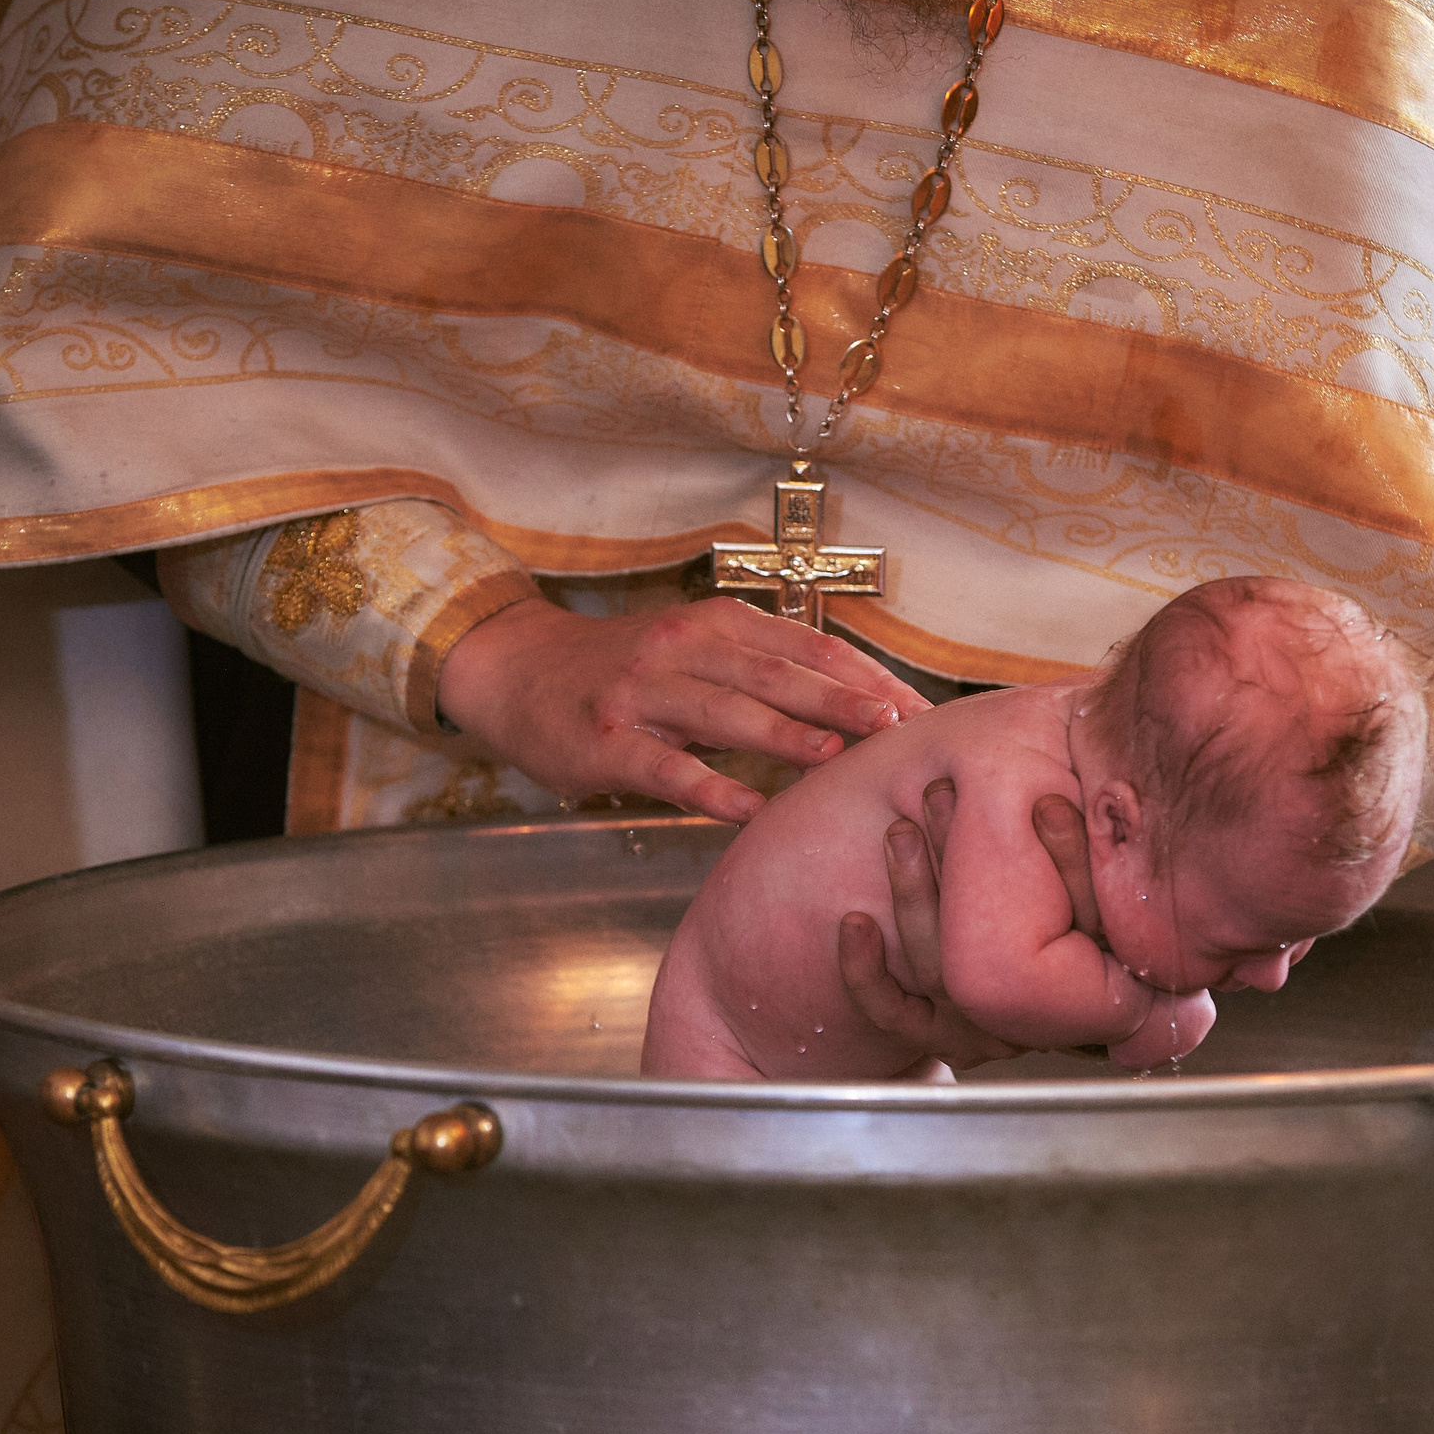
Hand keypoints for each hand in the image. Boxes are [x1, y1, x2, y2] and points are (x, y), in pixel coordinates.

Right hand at [436, 596, 929, 820]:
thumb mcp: (695, 651)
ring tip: (836, 756)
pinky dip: (711, 788)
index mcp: (717, 624)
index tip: (916, 710)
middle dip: (842, 700)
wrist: (517, 670)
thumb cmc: (624, 671)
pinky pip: (667, 767)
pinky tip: (751, 809)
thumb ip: (762, 672)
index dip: (864, 677)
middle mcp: (683, 647)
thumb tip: (855, 706)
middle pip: (777, 674)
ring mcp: (642, 693)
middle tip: (899, 726)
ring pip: (726, 713)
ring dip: (784, 735)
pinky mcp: (606, 740)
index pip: (808, 647)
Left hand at [835, 778, 1102, 1070]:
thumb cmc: (1070, 941)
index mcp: (1082, 982)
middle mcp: (1027, 1011)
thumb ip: (1075, 861)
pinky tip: (854, 923)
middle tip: (942, 795)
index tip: (1042, 800)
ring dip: (913, 893)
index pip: (1082, 923)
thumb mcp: (1088, 907)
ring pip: (936, 968)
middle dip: (961, 856)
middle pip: (994, 940)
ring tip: (901, 833)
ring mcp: (976, 1030)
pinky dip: (866, 971)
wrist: (1046, 1016)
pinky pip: (893, 1013)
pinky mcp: (932, 1039)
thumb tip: (1050, 803)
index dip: (1063, 856)